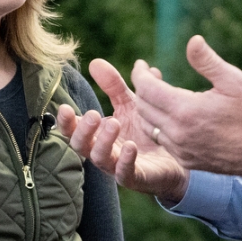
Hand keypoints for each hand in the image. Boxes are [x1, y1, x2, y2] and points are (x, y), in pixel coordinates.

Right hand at [56, 58, 190, 202]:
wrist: (177, 156)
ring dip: (104, 141)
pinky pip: (125, 174)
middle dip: (83, 130)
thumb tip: (94, 62)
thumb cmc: (145, 130)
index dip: (66, 121)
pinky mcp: (136, 178)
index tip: (64, 108)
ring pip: (100, 159)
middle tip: (94, 114)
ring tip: (114, 123)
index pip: (74, 129)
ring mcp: (117, 167)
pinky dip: (125, 161)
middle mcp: (103, 151)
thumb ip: (113, 86)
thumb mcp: (129, 104)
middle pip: (81, 146)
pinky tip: (132, 146)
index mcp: (97, 134)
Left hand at [130, 36, 241, 180]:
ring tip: (157, 94)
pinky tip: (169, 116)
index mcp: (186, 110)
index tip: (142, 64)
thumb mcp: (233, 80)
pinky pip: (161, 141)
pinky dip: (157, 126)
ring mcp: (180, 149)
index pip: (147, 89)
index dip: (139, 74)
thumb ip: (207, 61)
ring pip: (148, 126)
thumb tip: (192, 40)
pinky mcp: (185, 160)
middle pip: (143, 107)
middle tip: (150, 75)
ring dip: (147, 108)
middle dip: (142, 88)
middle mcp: (178, 132)